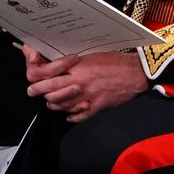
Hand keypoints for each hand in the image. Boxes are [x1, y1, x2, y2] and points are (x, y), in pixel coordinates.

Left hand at [25, 47, 146, 122]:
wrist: (138, 73)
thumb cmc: (119, 63)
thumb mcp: (93, 56)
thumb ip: (75, 65)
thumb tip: (59, 69)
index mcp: (78, 68)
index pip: (46, 75)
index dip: (36, 78)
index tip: (35, 79)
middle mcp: (80, 83)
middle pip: (48, 91)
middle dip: (38, 92)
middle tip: (35, 91)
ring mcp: (87, 97)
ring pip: (59, 106)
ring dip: (54, 103)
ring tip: (56, 99)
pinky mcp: (96, 108)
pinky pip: (75, 117)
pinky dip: (70, 115)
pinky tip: (71, 110)